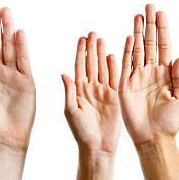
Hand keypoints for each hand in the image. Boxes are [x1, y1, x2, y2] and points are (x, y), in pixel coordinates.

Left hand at [62, 32, 119, 154]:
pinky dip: (114, 67)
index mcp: (78, 90)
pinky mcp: (114, 97)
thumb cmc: (81, 132)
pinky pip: (114, 79)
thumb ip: (69, 92)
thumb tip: (64, 74)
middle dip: (91, 48)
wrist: (98, 146)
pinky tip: (113, 55)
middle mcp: (90, 88)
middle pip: (91, 64)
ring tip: (102, 39)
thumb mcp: (71, 111)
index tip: (81, 38)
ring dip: (102, 54)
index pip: (79, 67)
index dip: (80, 52)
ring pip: (102, 68)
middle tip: (92, 33)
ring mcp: (103, 92)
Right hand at [119, 5, 178, 144]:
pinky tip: (130, 37)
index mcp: (166, 74)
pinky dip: (128, 50)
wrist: (154, 138)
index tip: (161, 13)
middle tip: (150, 6)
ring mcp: (138, 77)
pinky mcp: (126, 85)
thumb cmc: (171, 123)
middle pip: (150, 43)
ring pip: (138, 49)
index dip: (163, 30)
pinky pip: (126, 64)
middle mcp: (152, 72)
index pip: (164, 46)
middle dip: (150, 24)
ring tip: (138, 14)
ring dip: (138, 32)